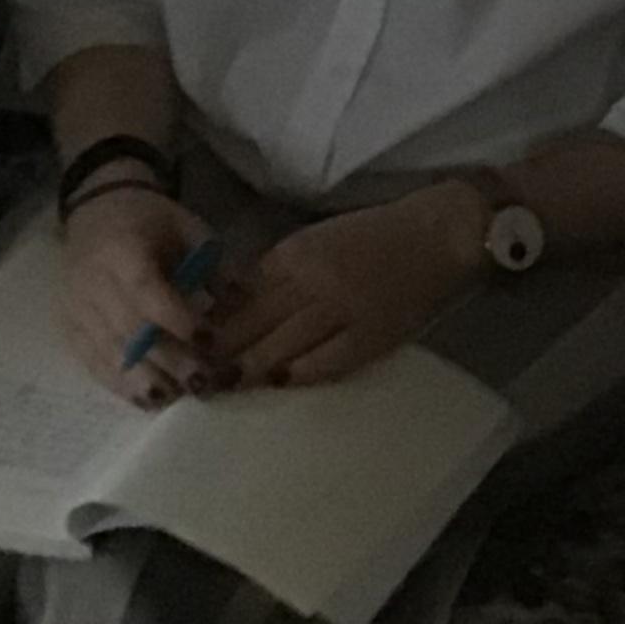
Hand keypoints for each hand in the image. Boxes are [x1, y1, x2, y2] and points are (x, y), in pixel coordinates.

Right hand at [59, 185, 230, 405]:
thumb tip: (247, 300)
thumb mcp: (188, 228)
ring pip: (109, 353)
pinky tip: (151, 399)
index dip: (176, 318)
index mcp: (121, 249)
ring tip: (178, 398)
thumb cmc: (151, 222)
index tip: (210, 339)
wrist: (97, 213)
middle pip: (128, 329)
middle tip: (204, 382)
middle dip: (168, 360)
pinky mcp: (69, 329)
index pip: (144, 289)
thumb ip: (215, 264)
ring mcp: (75, 309)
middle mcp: (91, 282)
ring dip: (145, 380)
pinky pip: (93, 364)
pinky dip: (122, 385)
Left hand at [202, 188, 486, 391]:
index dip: (211, 324)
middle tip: (193, 377)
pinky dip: (295, 375)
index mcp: (295, 255)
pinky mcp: (368, 337)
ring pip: (279, 348)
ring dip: (247, 370)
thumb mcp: (315, 241)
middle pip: (251, 326)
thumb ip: (276, 271)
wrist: (436, 236)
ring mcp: (341, 312)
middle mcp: (311, 283)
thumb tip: (234, 305)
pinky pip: (322, 363)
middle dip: (219, 354)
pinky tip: (277, 384)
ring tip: (223, 387)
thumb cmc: (373, 235)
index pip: (239, 296)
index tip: (187, 345)